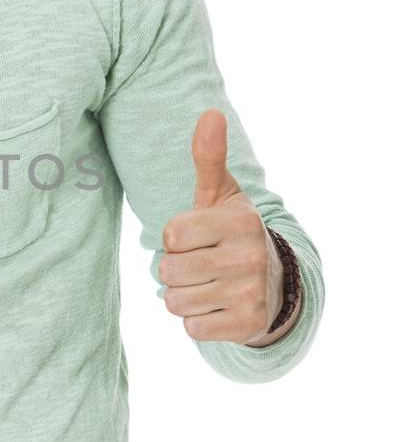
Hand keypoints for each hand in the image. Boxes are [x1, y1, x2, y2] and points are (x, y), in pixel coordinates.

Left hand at [158, 110, 284, 346]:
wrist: (273, 283)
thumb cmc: (231, 233)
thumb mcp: (220, 195)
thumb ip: (208, 157)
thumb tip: (210, 113)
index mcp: (239, 221)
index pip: (171, 234)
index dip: (175, 239)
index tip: (196, 238)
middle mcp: (249, 256)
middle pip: (168, 270)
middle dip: (175, 270)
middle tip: (200, 264)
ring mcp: (251, 293)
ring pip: (175, 301)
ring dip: (183, 296)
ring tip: (207, 285)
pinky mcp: (247, 325)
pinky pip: (191, 328)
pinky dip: (197, 321)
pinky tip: (217, 306)